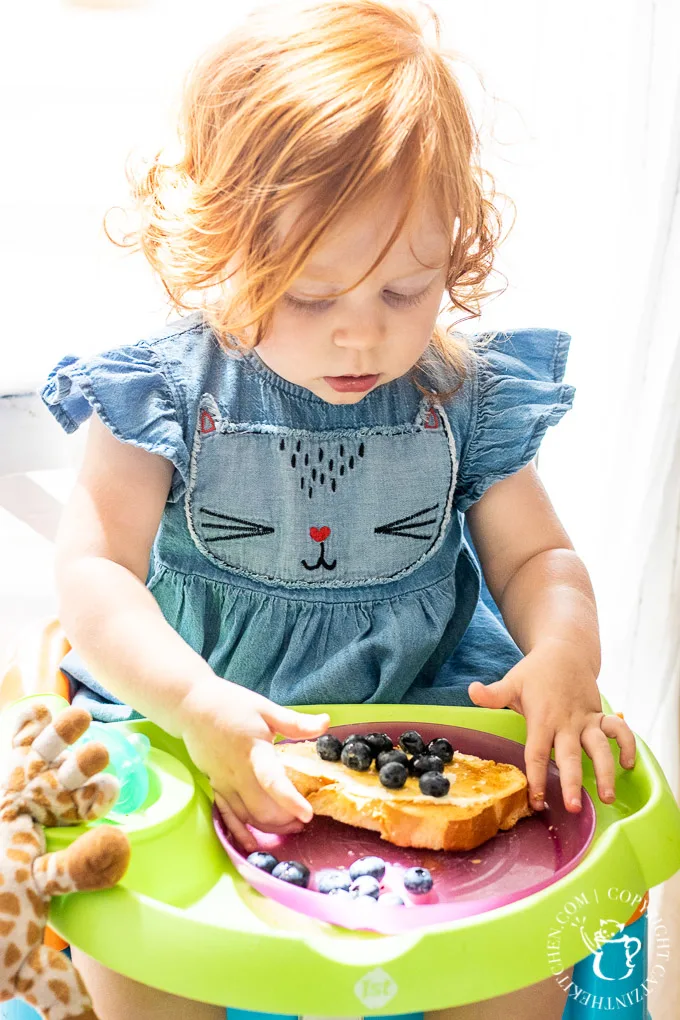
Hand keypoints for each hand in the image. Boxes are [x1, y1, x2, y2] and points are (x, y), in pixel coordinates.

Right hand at [180, 677, 328, 851]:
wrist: (191, 706)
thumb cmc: (230, 704)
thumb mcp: (265, 708)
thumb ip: (295, 722)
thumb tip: (326, 723)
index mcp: (254, 751)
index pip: (272, 781)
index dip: (290, 800)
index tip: (308, 815)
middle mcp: (237, 773)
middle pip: (261, 809)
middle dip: (284, 821)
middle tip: (304, 821)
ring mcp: (224, 782)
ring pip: (246, 817)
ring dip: (268, 828)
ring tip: (289, 828)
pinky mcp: (214, 786)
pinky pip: (227, 816)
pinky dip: (240, 832)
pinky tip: (252, 844)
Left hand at [468, 638, 636, 812]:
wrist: (565, 650)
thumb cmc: (536, 672)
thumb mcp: (512, 681)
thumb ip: (494, 693)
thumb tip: (471, 690)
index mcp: (543, 718)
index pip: (538, 753)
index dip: (537, 777)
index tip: (537, 801)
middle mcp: (567, 722)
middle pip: (570, 755)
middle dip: (573, 782)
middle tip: (573, 807)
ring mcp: (586, 720)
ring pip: (600, 747)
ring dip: (605, 771)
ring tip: (607, 797)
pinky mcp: (600, 715)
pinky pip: (620, 730)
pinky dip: (628, 745)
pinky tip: (629, 765)